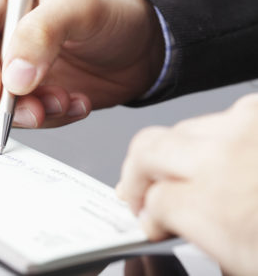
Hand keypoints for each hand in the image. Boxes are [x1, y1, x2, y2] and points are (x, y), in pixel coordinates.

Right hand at [0, 0, 163, 127]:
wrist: (139, 44)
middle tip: (35, 107)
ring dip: (21, 114)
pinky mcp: (13, 93)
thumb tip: (12, 77)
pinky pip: (8, 120)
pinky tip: (69, 104)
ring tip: (63, 100)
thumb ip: (43, 33)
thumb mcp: (81, 7)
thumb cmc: (111, 10)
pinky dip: (40, 120)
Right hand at [116, 93, 257, 274]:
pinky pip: (215, 119)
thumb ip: (195, 235)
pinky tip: (219, 161)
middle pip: (147, 152)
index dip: (147, 216)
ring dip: (170, 155)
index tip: (151, 222)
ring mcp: (243, 125)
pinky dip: (208, 139)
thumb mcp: (245, 263)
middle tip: (139, 193)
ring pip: (176, 131)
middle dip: (136, 177)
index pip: (152, 202)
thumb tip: (161, 216)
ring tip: (181, 177)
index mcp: (216, 206)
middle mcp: (223, 157)